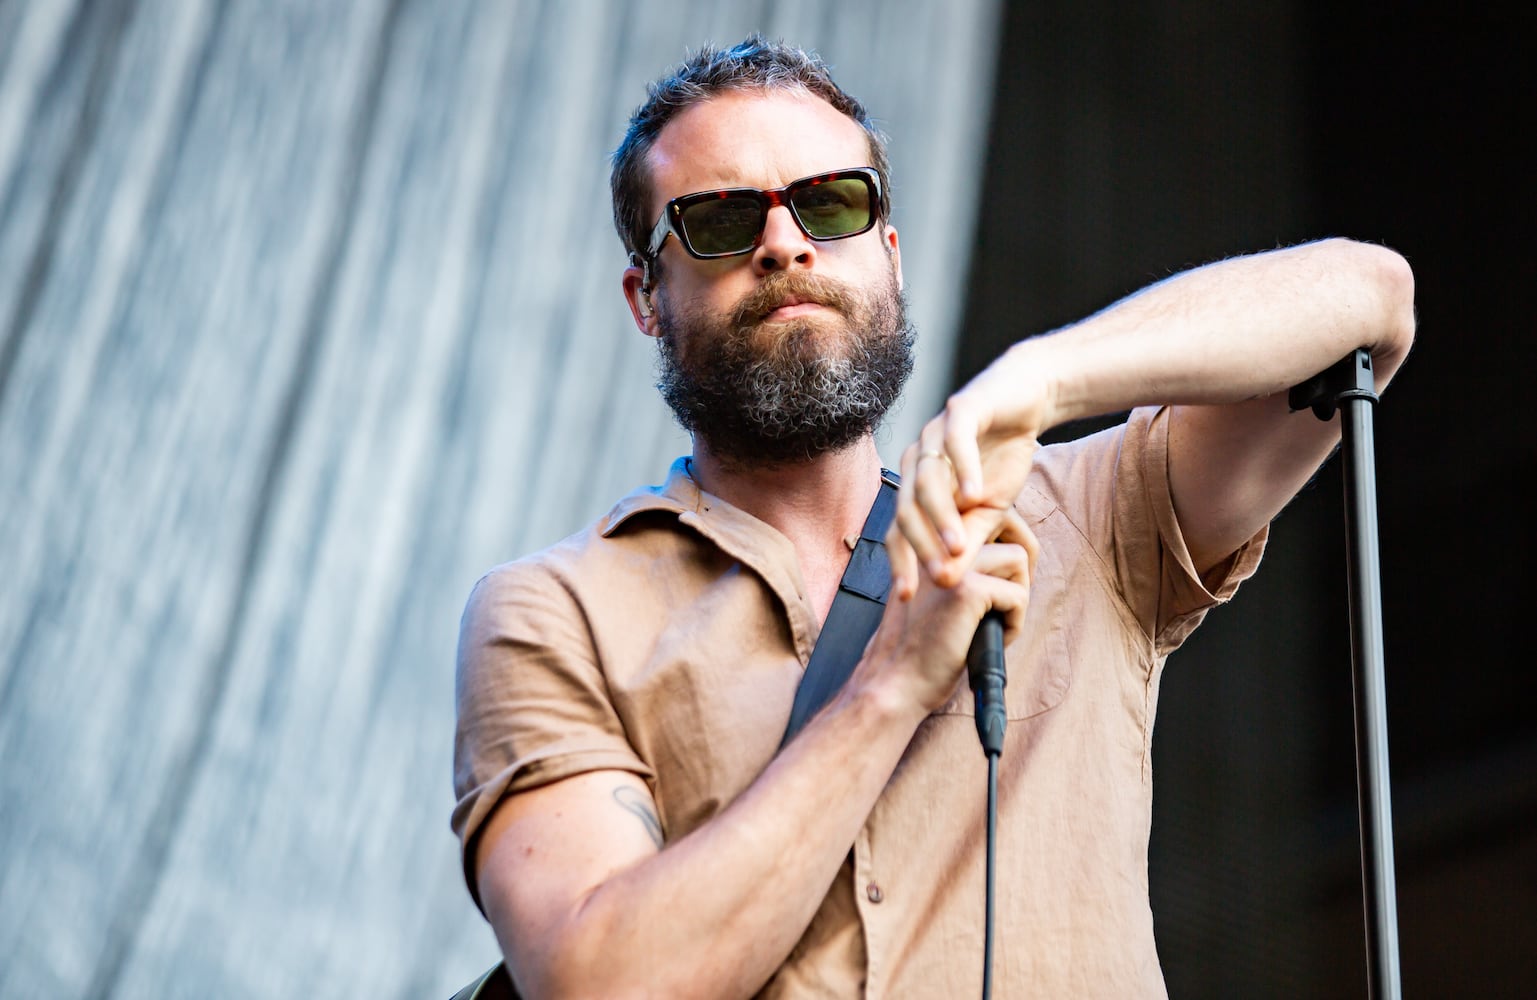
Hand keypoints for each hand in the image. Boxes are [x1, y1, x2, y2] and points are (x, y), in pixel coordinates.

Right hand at [863, 510, 1037, 714]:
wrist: (897, 680)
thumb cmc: (922, 642)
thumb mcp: (938, 590)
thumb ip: (961, 563)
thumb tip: (1011, 550)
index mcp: (930, 538)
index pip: (986, 511)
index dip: (1009, 538)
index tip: (1008, 576)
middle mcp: (937, 542)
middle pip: (1007, 526)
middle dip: (1022, 562)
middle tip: (1013, 600)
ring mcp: (952, 564)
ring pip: (1018, 559)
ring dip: (1018, 595)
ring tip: (997, 623)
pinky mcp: (966, 590)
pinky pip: (1018, 596)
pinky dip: (1014, 624)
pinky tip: (993, 639)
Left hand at [889, 353, 1052, 598]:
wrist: (1024, 402)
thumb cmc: (999, 458)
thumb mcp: (988, 511)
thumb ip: (966, 544)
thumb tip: (946, 582)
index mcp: (916, 487)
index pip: (898, 530)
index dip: (900, 563)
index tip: (908, 597)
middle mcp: (917, 460)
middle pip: (906, 508)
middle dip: (921, 545)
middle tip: (940, 576)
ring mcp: (934, 433)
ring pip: (927, 478)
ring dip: (942, 515)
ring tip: (959, 545)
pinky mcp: (960, 410)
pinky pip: (955, 441)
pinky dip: (963, 468)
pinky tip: (976, 494)